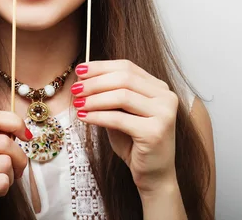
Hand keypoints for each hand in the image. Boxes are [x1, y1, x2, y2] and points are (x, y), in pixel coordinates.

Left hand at [72, 60, 178, 192]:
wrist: (154, 176)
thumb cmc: (135, 144)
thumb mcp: (121, 114)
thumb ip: (109, 96)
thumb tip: (83, 78)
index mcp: (159, 88)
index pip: (128, 67)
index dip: (102, 66)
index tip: (80, 69)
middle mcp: (166, 96)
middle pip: (125, 78)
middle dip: (96, 81)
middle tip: (75, 87)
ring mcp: (164, 113)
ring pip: (122, 96)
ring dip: (95, 98)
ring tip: (77, 103)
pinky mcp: (155, 131)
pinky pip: (119, 118)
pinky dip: (98, 116)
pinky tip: (84, 117)